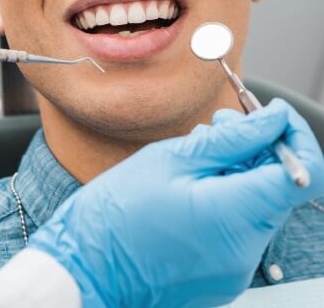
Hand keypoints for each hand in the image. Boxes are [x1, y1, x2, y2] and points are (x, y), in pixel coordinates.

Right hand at [29, 100, 323, 307]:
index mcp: (235, 217)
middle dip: (258, 147)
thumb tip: (273, 119)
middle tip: (220, 124)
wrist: (85, 269)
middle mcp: (246, 250)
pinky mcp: (222, 274)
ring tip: (197, 152)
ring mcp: (236, 267)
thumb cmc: (116, 214)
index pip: (305, 173)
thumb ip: (232, 139)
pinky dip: (227, 196)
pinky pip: (240, 225)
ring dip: (239, 170)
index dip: (294, 135)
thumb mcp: (172, 159)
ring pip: (258, 203)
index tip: (271, 114)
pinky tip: (192, 182)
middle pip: (279, 186)